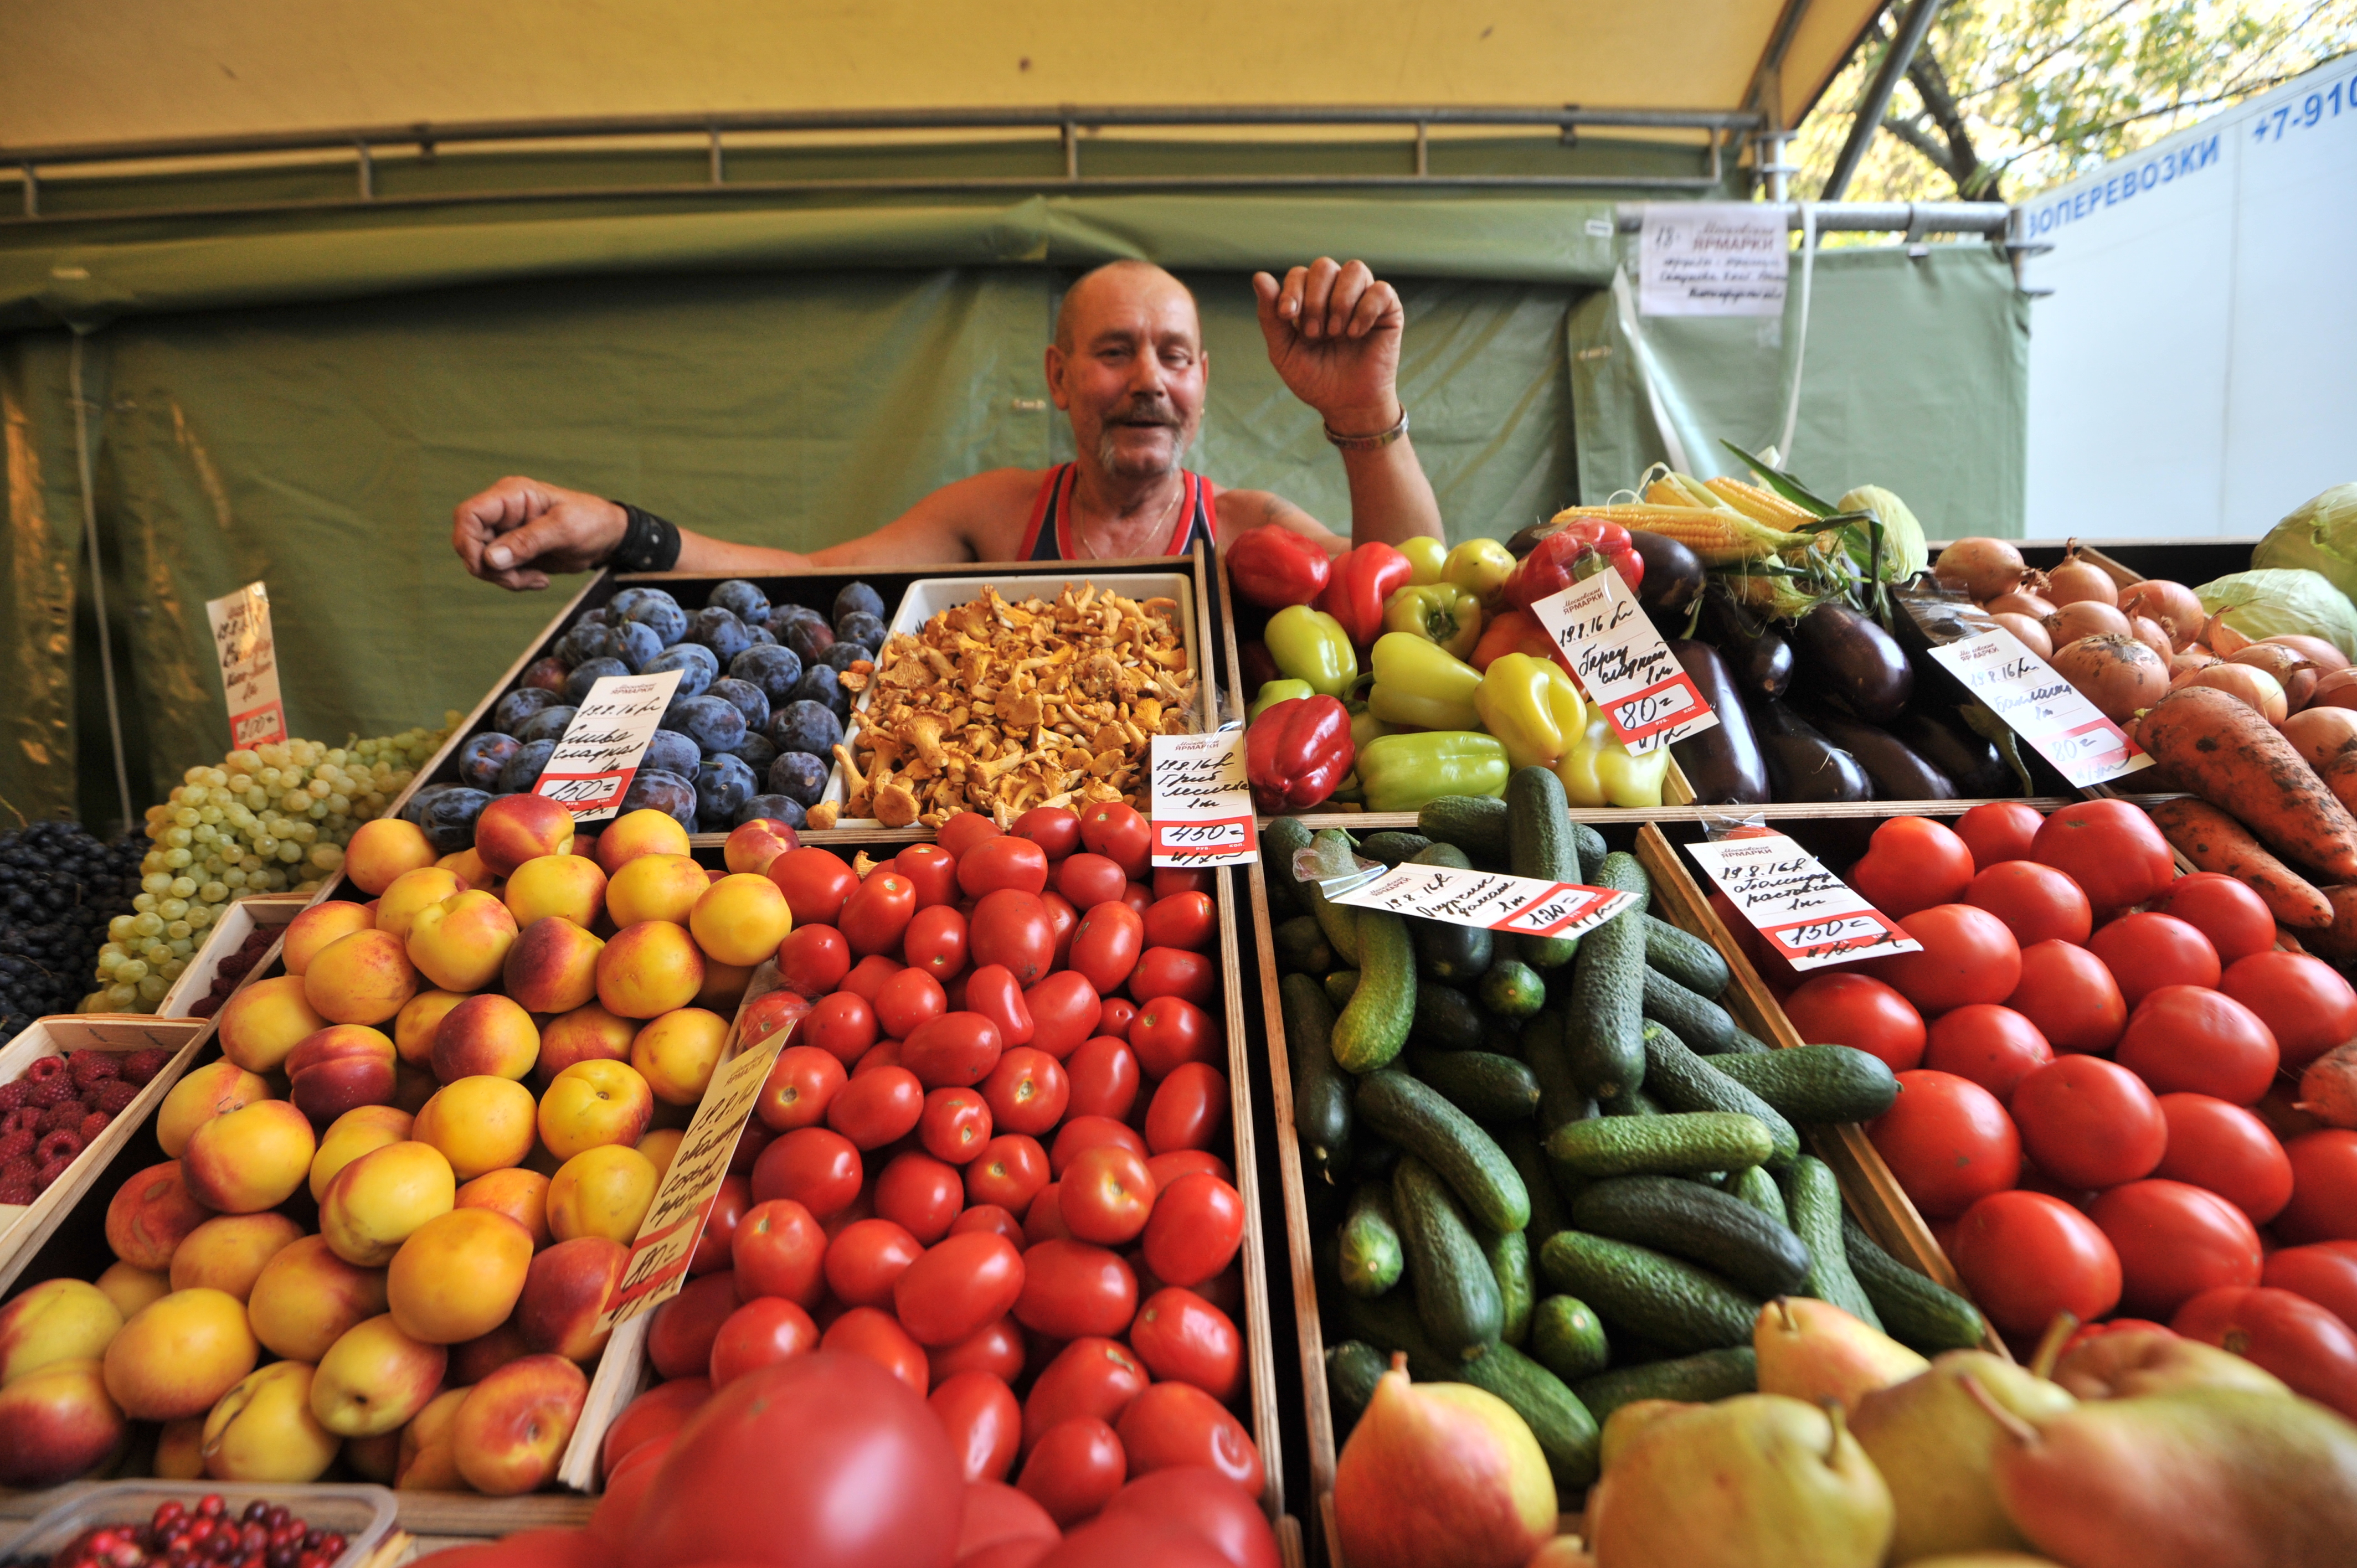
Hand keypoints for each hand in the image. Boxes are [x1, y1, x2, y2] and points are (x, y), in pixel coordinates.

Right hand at [451, 476, 625, 590]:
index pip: (469, 514)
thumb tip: (491, 558)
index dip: (467, 541)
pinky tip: (540, 580)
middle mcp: (502, 512)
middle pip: (470, 542)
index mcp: (510, 496)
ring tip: (537, 580)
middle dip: (490, 568)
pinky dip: (513, 581)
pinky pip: (498, 571)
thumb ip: (527, 542)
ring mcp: (505, 532)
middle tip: (519, 579)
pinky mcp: (512, 551)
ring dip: (504, 578)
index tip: (485, 565)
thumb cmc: (590, 521)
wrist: (607, 537)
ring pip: (482, 561)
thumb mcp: (564, 529)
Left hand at [1252, 259, 1404, 436]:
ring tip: (1336, 333)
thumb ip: (1270, 315)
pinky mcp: (1388, 310)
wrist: (1347, 405)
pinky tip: (1356, 335)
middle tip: (1315, 333)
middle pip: (1324, 266)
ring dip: (1340, 301)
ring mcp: (1363, 298)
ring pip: (1355, 269)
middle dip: (1315, 299)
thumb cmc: (1315, 379)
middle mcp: (1336, 292)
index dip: (1292, 290)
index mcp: (1310, 299)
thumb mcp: (1284, 350)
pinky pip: (1380, 290)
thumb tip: (1259, 276)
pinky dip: (1365, 310)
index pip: (1299, 274)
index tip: (1288, 316)